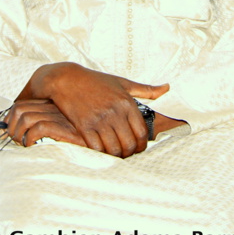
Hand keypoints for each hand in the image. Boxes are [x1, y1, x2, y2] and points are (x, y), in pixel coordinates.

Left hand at [5, 99, 87, 147]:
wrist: (97, 151)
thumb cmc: (74, 144)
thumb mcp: (56, 130)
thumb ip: (39, 125)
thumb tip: (14, 131)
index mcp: (51, 105)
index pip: (21, 104)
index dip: (10, 118)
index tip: (9, 131)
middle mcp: (54, 108)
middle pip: (19, 109)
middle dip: (11, 126)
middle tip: (15, 140)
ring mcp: (59, 117)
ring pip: (25, 117)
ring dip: (19, 133)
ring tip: (22, 144)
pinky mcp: (64, 129)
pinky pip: (37, 128)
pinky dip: (29, 138)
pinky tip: (32, 146)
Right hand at [20, 62, 168, 157]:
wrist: (66, 79)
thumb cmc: (96, 81)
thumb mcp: (122, 83)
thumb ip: (146, 89)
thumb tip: (167, 87)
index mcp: (126, 103)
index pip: (142, 133)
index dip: (142, 145)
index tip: (138, 148)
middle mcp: (115, 112)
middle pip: (129, 144)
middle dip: (129, 153)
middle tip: (126, 154)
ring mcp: (99, 120)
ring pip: (114, 149)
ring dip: (116, 156)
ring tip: (114, 154)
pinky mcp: (84, 126)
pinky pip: (97, 148)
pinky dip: (101, 153)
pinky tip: (101, 151)